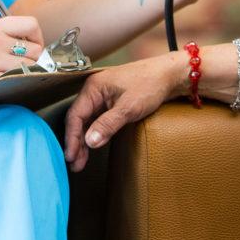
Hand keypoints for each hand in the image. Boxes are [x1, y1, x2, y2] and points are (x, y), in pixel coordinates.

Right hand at [0, 15, 44, 82]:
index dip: (37, 37)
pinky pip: (16, 80)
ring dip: (23, 73)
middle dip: (31, 59)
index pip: (31, 24)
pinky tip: (0, 82)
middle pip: (35, 49)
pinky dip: (13, 83)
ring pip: (29, 67)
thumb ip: (4, 33)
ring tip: (7, 74)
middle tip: (19, 65)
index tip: (32, 47)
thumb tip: (33, 41)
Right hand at [63, 54, 182, 171]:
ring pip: (87, 122)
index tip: (71, 156)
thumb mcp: (129, 107)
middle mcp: (95, 91)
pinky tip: (93, 146)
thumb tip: (90, 141)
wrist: (169, 75)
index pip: (75, 116)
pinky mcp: (111, 103)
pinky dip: (94, 134)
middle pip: (78, 120)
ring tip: (81, 161)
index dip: (72, 138)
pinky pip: (96, 120)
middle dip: (76, 142)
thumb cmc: (150, 84)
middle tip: (75, 164)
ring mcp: (103, 97)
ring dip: (84, 141)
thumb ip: (108, 124)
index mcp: (94, 87)